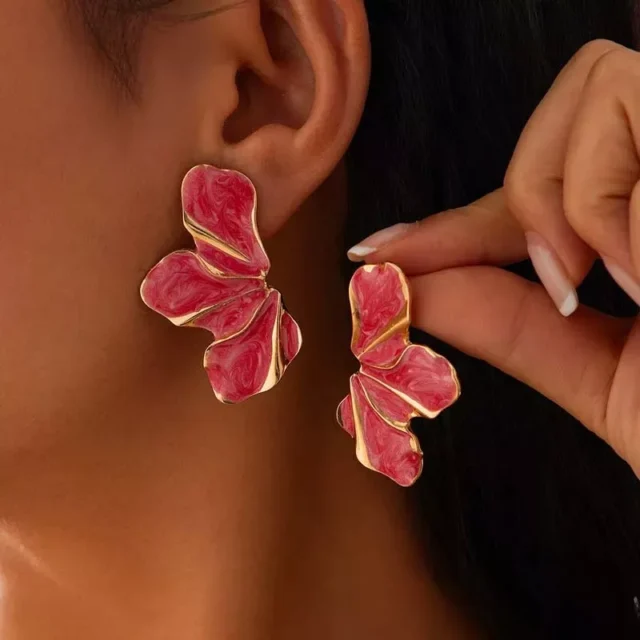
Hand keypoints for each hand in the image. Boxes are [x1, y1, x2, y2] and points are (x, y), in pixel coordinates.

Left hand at [347, 40, 639, 477]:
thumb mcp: (606, 380)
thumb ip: (513, 329)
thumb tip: (411, 289)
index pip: (528, 199)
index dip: (445, 224)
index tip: (374, 255)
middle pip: (577, 98)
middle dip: (536, 189)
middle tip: (564, 279)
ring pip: (608, 84)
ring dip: (579, 190)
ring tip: (619, 278)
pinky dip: (616, 195)